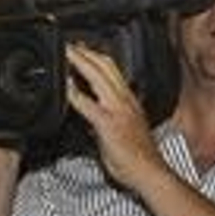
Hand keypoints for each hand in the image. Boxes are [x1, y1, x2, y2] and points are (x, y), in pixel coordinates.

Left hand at [64, 44, 164, 193]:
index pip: (113, 70)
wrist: (150, 172)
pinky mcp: (108, 124)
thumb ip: (108, 116)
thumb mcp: (124, 128)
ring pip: (98, 76)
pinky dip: (74, 92)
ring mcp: (117, 109)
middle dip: (86, 51)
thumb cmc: (138, 156)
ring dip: (80, 61)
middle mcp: (125, 100)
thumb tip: (92, 113)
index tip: (83, 49)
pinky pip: (88, 104)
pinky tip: (64, 86)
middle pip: (106, 66)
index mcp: (129, 100)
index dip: (97, 57)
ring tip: (65, 52)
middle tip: (69, 43)